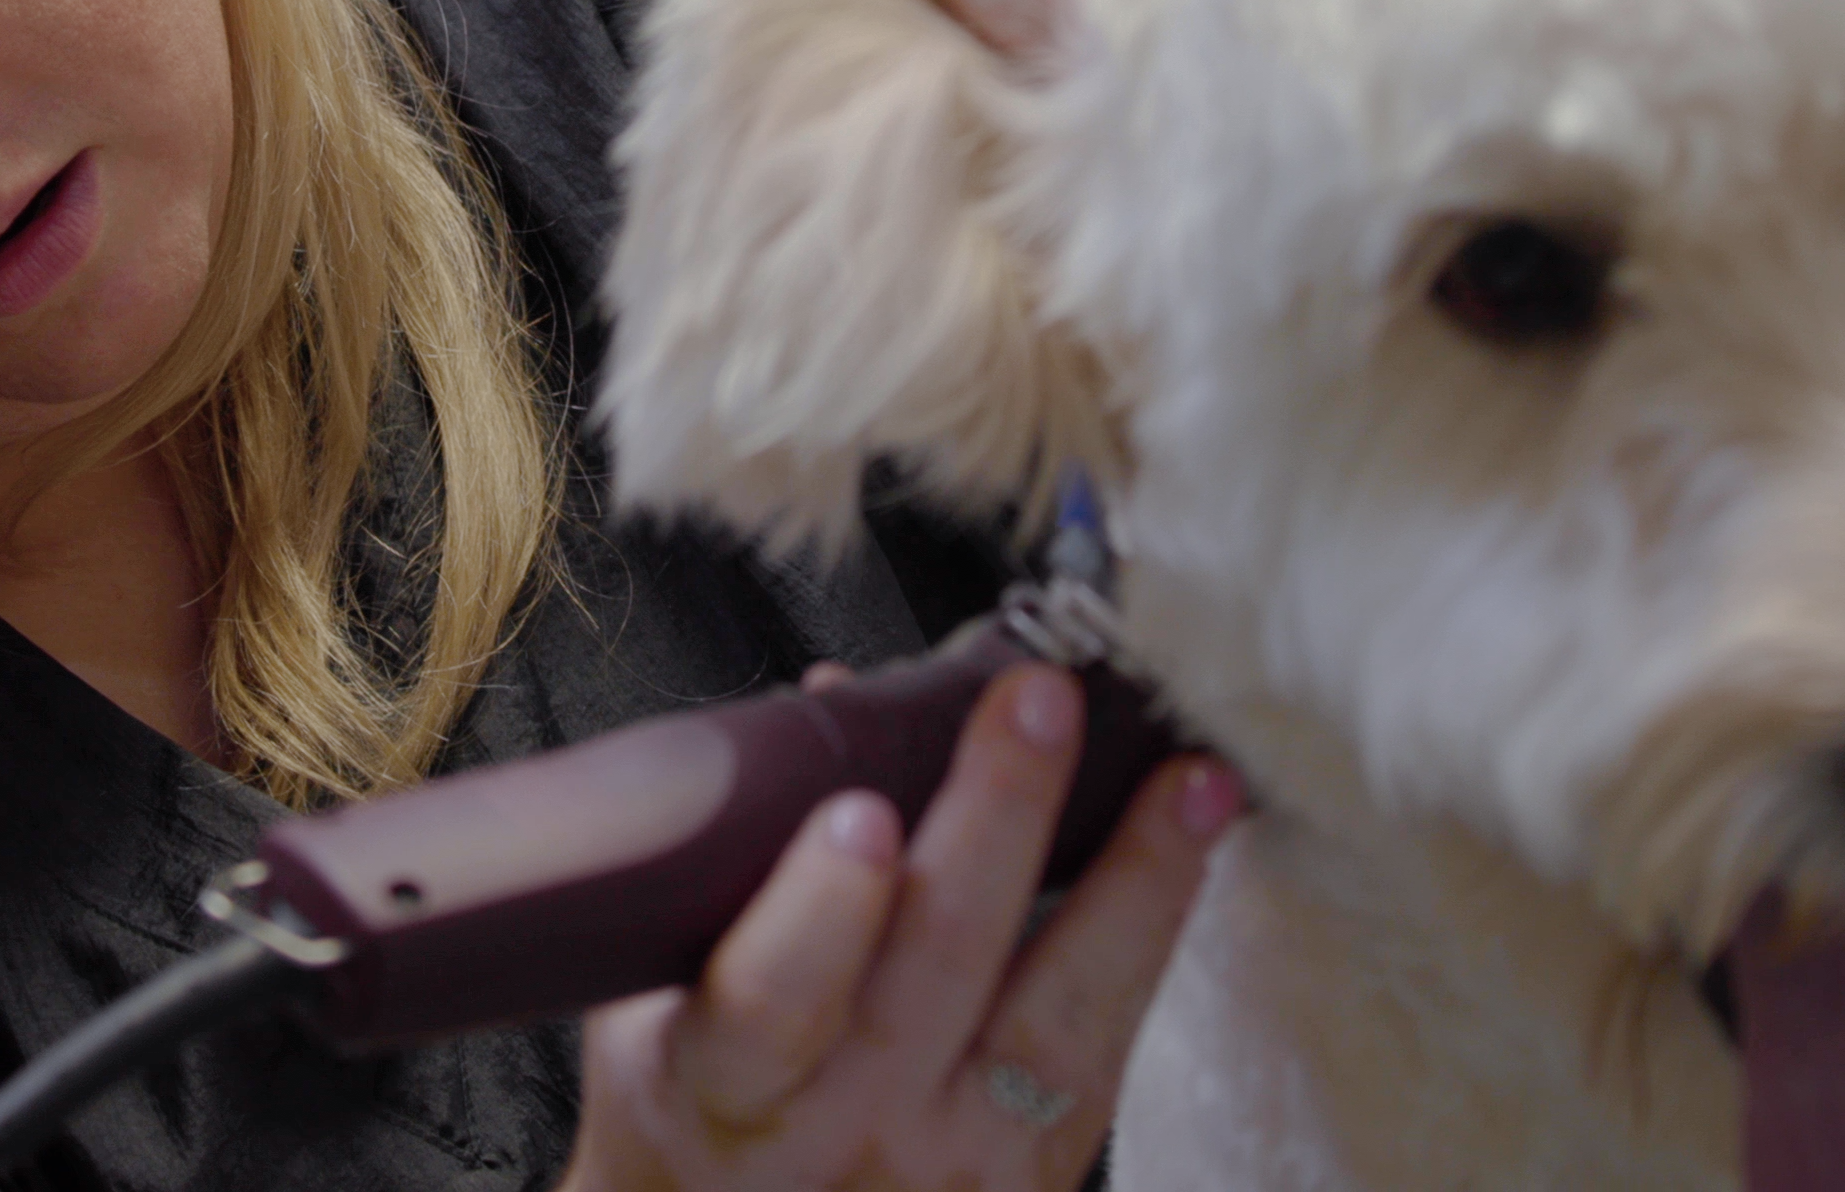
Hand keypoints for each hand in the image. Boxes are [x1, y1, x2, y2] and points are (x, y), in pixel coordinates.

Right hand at [558, 664, 1241, 1191]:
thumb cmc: (697, 1109)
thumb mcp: (656, 1001)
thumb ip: (730, 867)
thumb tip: (842, 700)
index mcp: (719, 1085)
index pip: (769, 1004)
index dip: (820, 912)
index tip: (858, 813)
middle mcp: (843, 1134)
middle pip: (934, 973)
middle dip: (996, 823)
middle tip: (1037, 702)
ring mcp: (952, 1165)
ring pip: (1055, 1014)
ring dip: (1130, 880)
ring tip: (1185, 776)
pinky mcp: (1038, 1176)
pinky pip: (1105, 1045)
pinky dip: (1150, 930)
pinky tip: (1189, 844)